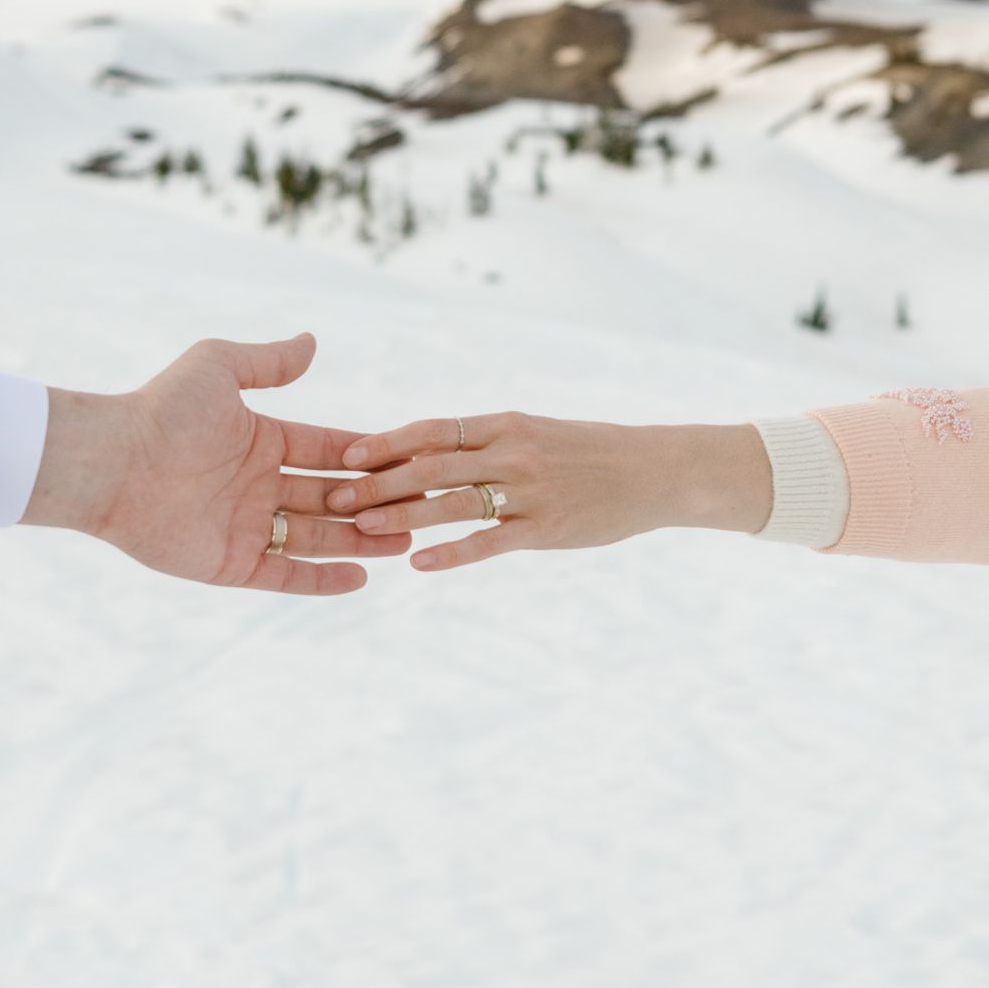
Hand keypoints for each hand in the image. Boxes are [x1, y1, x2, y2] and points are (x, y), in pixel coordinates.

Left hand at [22, 334, 410, 592]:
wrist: (113, 461)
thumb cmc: (162, 408)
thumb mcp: (220, 367)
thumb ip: (268, 362)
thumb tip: (312, 342)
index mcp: (259, 440)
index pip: (327, 449)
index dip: (368, 456)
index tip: (411, 459)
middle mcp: (257, 485)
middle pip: (330, 496)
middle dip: (375, 501)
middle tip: (423, 507)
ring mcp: (245, 526)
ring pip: (316, 537)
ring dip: (361, 539)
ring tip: (408, 541)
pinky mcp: (229, 564)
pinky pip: (285, 574)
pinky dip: (323, 578)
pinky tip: (362, 577)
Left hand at [326, 413, 771, 572]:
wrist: (653, 470)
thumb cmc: (587, 451)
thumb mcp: (534, 431)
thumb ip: (485, 441)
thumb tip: (428, 449)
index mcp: (504, 423)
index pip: (433, 430)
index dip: (387, 441)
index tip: (346, 452)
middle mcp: (511, 452)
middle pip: (432, 464)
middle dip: (380, 481)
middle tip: (335, 495)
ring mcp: (529, 490)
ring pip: (453, 501)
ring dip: (403, 514)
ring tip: (363, 527)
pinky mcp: (545, 528)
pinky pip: (490, 541)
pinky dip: (453, 552)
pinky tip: (420, 564)